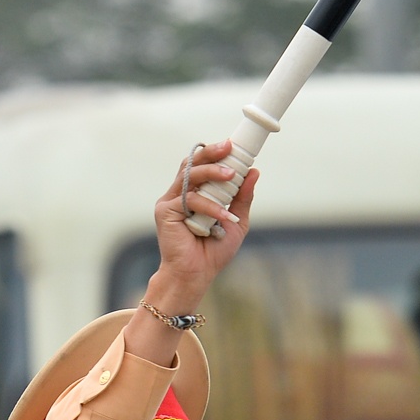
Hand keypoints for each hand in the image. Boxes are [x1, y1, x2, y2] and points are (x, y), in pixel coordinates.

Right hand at [150, 140, 257, 310]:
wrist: (197, 274)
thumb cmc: (213, 251)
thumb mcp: (236, 221)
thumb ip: (242, 198)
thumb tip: (254, 172)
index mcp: (194, 193)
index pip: (201, 165)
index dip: (214, 153)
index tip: (232, 145)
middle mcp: (180, 194)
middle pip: (192, 163)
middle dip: (210, 153)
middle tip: (228, 148)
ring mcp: (170, 201)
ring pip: (190, 176)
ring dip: (212, 173)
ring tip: (231, 176)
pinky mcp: (165, 211)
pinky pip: (191, 200)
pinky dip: (210, 207)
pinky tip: (225, 216)